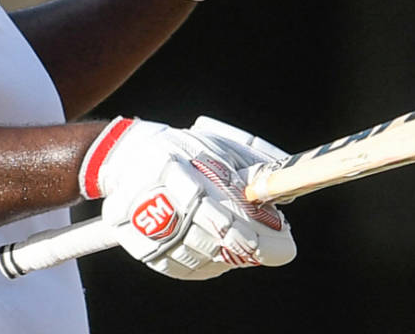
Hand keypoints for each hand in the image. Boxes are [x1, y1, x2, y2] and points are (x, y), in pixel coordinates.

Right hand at [80, 117, 295, 279]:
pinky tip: (220, 252)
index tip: (285, 246)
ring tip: (246, 241)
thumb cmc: (185, 150)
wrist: (128, 158)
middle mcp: (155, 201)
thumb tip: (285, 190)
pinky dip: (208, 265)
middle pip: (211, 242)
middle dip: (250, 247)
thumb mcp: (218, 145)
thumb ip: (252, 166)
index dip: (253, 236)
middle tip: (276, 246)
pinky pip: (182, 269)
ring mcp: (143, 228)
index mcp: (175, 170)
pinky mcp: (139, 247)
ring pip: (201, 259)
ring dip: (231, 256)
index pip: (218, 215)